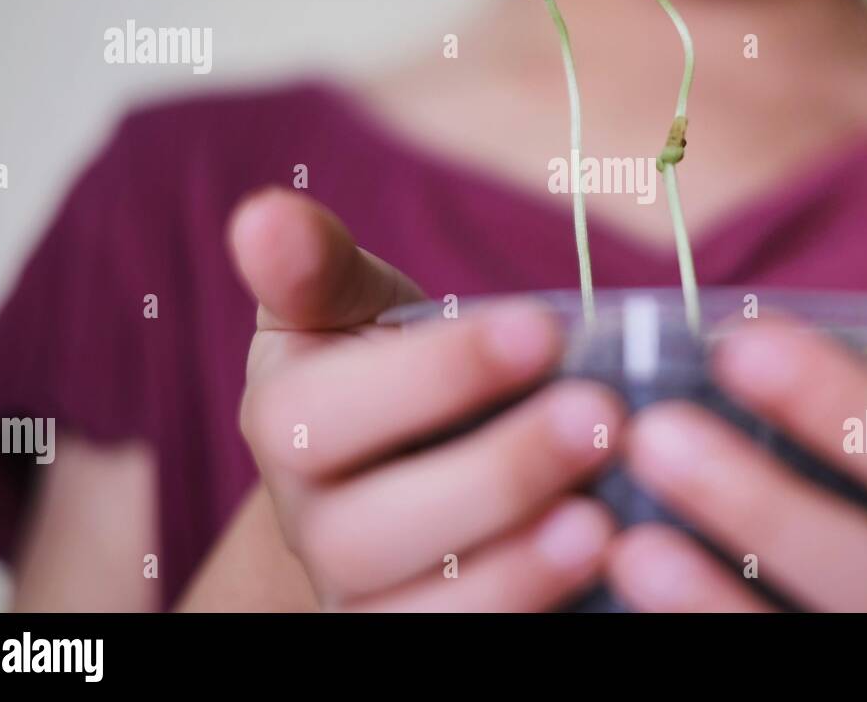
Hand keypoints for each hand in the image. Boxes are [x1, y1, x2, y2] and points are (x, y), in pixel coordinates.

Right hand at [228, 188, 622, 610]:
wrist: (416, 459)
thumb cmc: (395, 363)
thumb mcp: (356, 305)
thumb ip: (317, 267)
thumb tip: (261, 214)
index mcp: (286, 423)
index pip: (319, 415)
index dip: (430, 376)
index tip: (542, 327)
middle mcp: (310, 524)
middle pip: (364, 533)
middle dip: (491, 476)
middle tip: (600, 418)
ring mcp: (360, 599)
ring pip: (408, 617)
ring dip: (511, 573)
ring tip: (601, 520)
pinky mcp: (417, 638)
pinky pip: (460, 650)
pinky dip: (528, 614)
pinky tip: (605, 567)